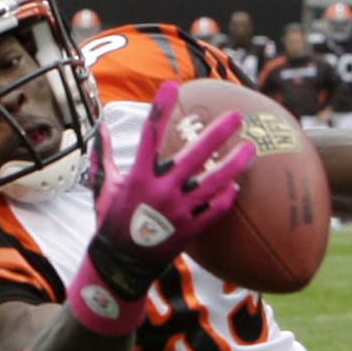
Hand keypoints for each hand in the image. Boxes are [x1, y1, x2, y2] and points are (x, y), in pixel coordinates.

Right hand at [86, 80, 254, 298]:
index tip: (173, 85)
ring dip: (234, 165)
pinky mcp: (189, 231)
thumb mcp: (104, 187)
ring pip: (213, 183)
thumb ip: (104, 156)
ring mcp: (177, 211)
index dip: (160, 108)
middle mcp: (160, 191)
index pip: (150, 134)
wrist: (119, 265)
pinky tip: (237, 185)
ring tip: (251, 148)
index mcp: (138, 177)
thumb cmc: (111, 222)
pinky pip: (214, 212)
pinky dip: (226, 199)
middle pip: (193, 156)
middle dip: (217, 133)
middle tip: (236, 116)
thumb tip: (101, 127)